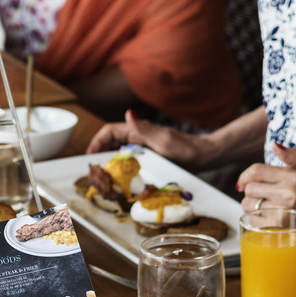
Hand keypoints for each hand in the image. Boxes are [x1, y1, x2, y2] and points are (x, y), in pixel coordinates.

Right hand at [86, 109, 209, 168]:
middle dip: (100, 155)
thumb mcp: (163, 140)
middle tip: (94, 172)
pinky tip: (121, 183)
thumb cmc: (186, 148)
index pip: (109, 132)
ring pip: (119, 155)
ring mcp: (143, 150)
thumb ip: (144, 129)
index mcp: (138, 131)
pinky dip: (122, 172)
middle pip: (111, 144)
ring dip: (110, 165)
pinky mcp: (149, 160)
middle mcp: (138, 139)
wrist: (205, 156)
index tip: (90, 156)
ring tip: (104, 179)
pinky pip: (129, 165)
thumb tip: (128, 112)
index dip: (97, 142)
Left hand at [236, 143, 295, 220]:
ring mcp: (284, 209)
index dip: (244, 177)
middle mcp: (289, 192)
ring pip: (248, 205)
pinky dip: (255, 220)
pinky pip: (251, 219)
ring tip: (266, 209)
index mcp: (294, 177)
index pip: (256, 170)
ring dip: (251, 208)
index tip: (243, 184)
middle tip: (263, 198)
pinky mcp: (277, 225)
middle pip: (250, 189)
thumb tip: (275, 144)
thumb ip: (291, 157)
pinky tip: (267, 220)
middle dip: (251, 195)